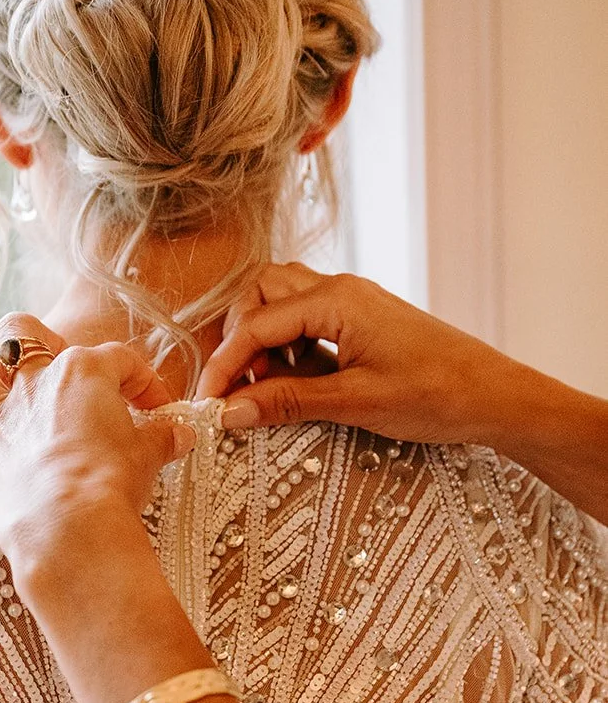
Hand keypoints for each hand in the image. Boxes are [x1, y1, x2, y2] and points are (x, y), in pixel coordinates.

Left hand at [0, 313, 195, 575]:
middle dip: (32, 342)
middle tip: (51, 373)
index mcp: (83, 373)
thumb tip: (181, 434)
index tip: (154, 409)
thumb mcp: (148, 458)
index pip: (118, 359)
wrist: (71, 529)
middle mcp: (34, 383)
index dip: (141, 381)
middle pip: (21, 331)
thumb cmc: (112, 486)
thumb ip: (162, 438)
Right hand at [197, 266, 508, 446]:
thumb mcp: (355, 403)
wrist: (495, 395)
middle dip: (238, 339)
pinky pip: (305, 321)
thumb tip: (230, 411)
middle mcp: (339, 290)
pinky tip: (296, 384)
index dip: (224, 365)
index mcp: (337, 300)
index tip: (208, 405)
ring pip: (280, 302)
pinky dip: (287, 349)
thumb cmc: (437, 394)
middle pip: (260, 294)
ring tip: (267, 388)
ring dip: (261, 341)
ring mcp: (350, 303)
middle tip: (238, 390)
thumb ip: (288, 402)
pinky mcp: (359, 321)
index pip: (256, 325)